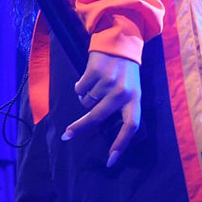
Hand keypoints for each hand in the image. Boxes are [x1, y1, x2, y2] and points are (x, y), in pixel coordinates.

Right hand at [63, 52, 141, 166]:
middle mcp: (122, 92)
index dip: (121, 145)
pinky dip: (80, 86)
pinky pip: (79, 89)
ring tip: (96, 83)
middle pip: (97, 117)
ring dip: (86, 96)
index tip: (110, 161)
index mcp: (134, 99)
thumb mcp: (130, 88)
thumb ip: (121, 106)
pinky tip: (89, 76)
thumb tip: (101, 127)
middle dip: (79, 128)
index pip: (131, 127)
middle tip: (67, 136)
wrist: (120, 40)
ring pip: (86, 102)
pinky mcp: (95, 72)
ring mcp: (108, 82)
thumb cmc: (125, 69)